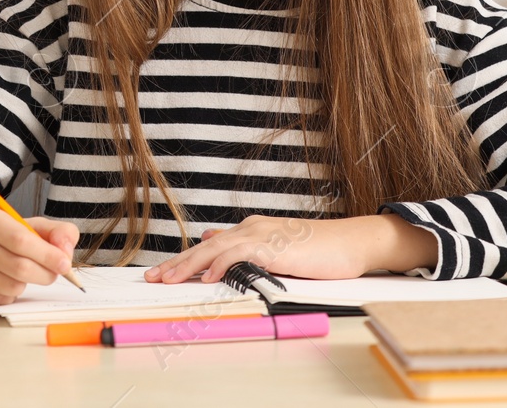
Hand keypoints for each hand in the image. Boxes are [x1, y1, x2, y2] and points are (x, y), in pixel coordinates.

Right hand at [0, 206, 78, 309]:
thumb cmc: (5, 240)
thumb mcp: (30, 227)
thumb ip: (57, 232)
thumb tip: (65, 251)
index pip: (20, 239)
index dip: (47, 254)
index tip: (64, 264)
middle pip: (19, 267)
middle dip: (44, 274)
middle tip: (52, 274)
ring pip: (11, 287)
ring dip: (25, 285)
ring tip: (19, 274)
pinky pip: (0, 300)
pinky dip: (10, 296)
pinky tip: (3, 284)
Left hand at [144, 214, 438, 284]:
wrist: (353, 243)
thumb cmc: (320, 250)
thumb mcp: (278, 250)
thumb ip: (250, 250)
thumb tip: (216, 240)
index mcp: (250, 230)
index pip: (210, 245)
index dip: (185, 260)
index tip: (163, 272)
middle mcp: (251, 228)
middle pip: (205, 245)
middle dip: (178, 262)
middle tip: (154, 277)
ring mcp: (262, 235)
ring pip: (216, 248)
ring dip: (190, 264)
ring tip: (170, 279)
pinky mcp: (274, 245)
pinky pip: (240, 254)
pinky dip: (221, 264)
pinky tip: (207, 276)